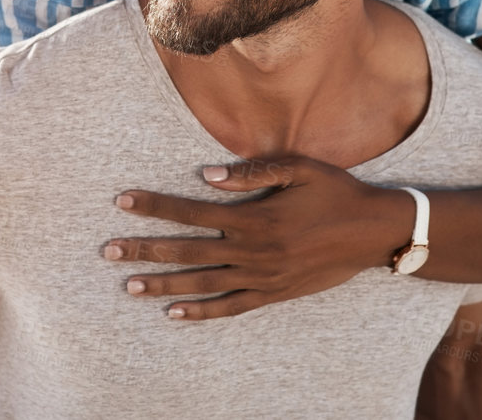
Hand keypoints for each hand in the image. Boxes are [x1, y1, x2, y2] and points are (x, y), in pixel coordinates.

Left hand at [101, 156, 412, 319]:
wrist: (374, 232)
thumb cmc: (336, 192)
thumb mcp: (299, 168)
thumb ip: (253, 171)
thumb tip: (208, 175)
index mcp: (254, 216)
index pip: (192, 211)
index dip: (155, 206)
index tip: (122, 201)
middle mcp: (253, 250)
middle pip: (187, 251)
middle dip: (145, 249)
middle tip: (108, 250)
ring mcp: (262, 277)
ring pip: (203, 284)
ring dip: (163, 284)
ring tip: (128, 284)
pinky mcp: (273, 294)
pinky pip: (231, 308)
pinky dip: (201, 313)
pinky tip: (174, 314)